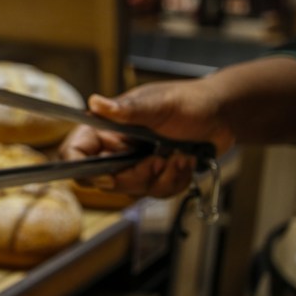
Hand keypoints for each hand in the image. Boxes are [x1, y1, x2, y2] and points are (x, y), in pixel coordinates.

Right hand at [59, 79, 233, 197]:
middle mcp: (114, 148)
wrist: (220, 116)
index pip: (75, 153)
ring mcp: (133, 164)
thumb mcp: (158, 103)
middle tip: (161, 159)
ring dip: (163, 177)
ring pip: (134, 190)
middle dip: (137, 175)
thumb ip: (127, 109)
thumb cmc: (187, 102)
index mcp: (105, 128)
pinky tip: (186, 161)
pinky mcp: (153, 176)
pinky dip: (176, 181)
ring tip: (181, 155)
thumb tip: (96, 103)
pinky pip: (156, 193)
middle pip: (106, 180)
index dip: (83, 169)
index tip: (108, 176)